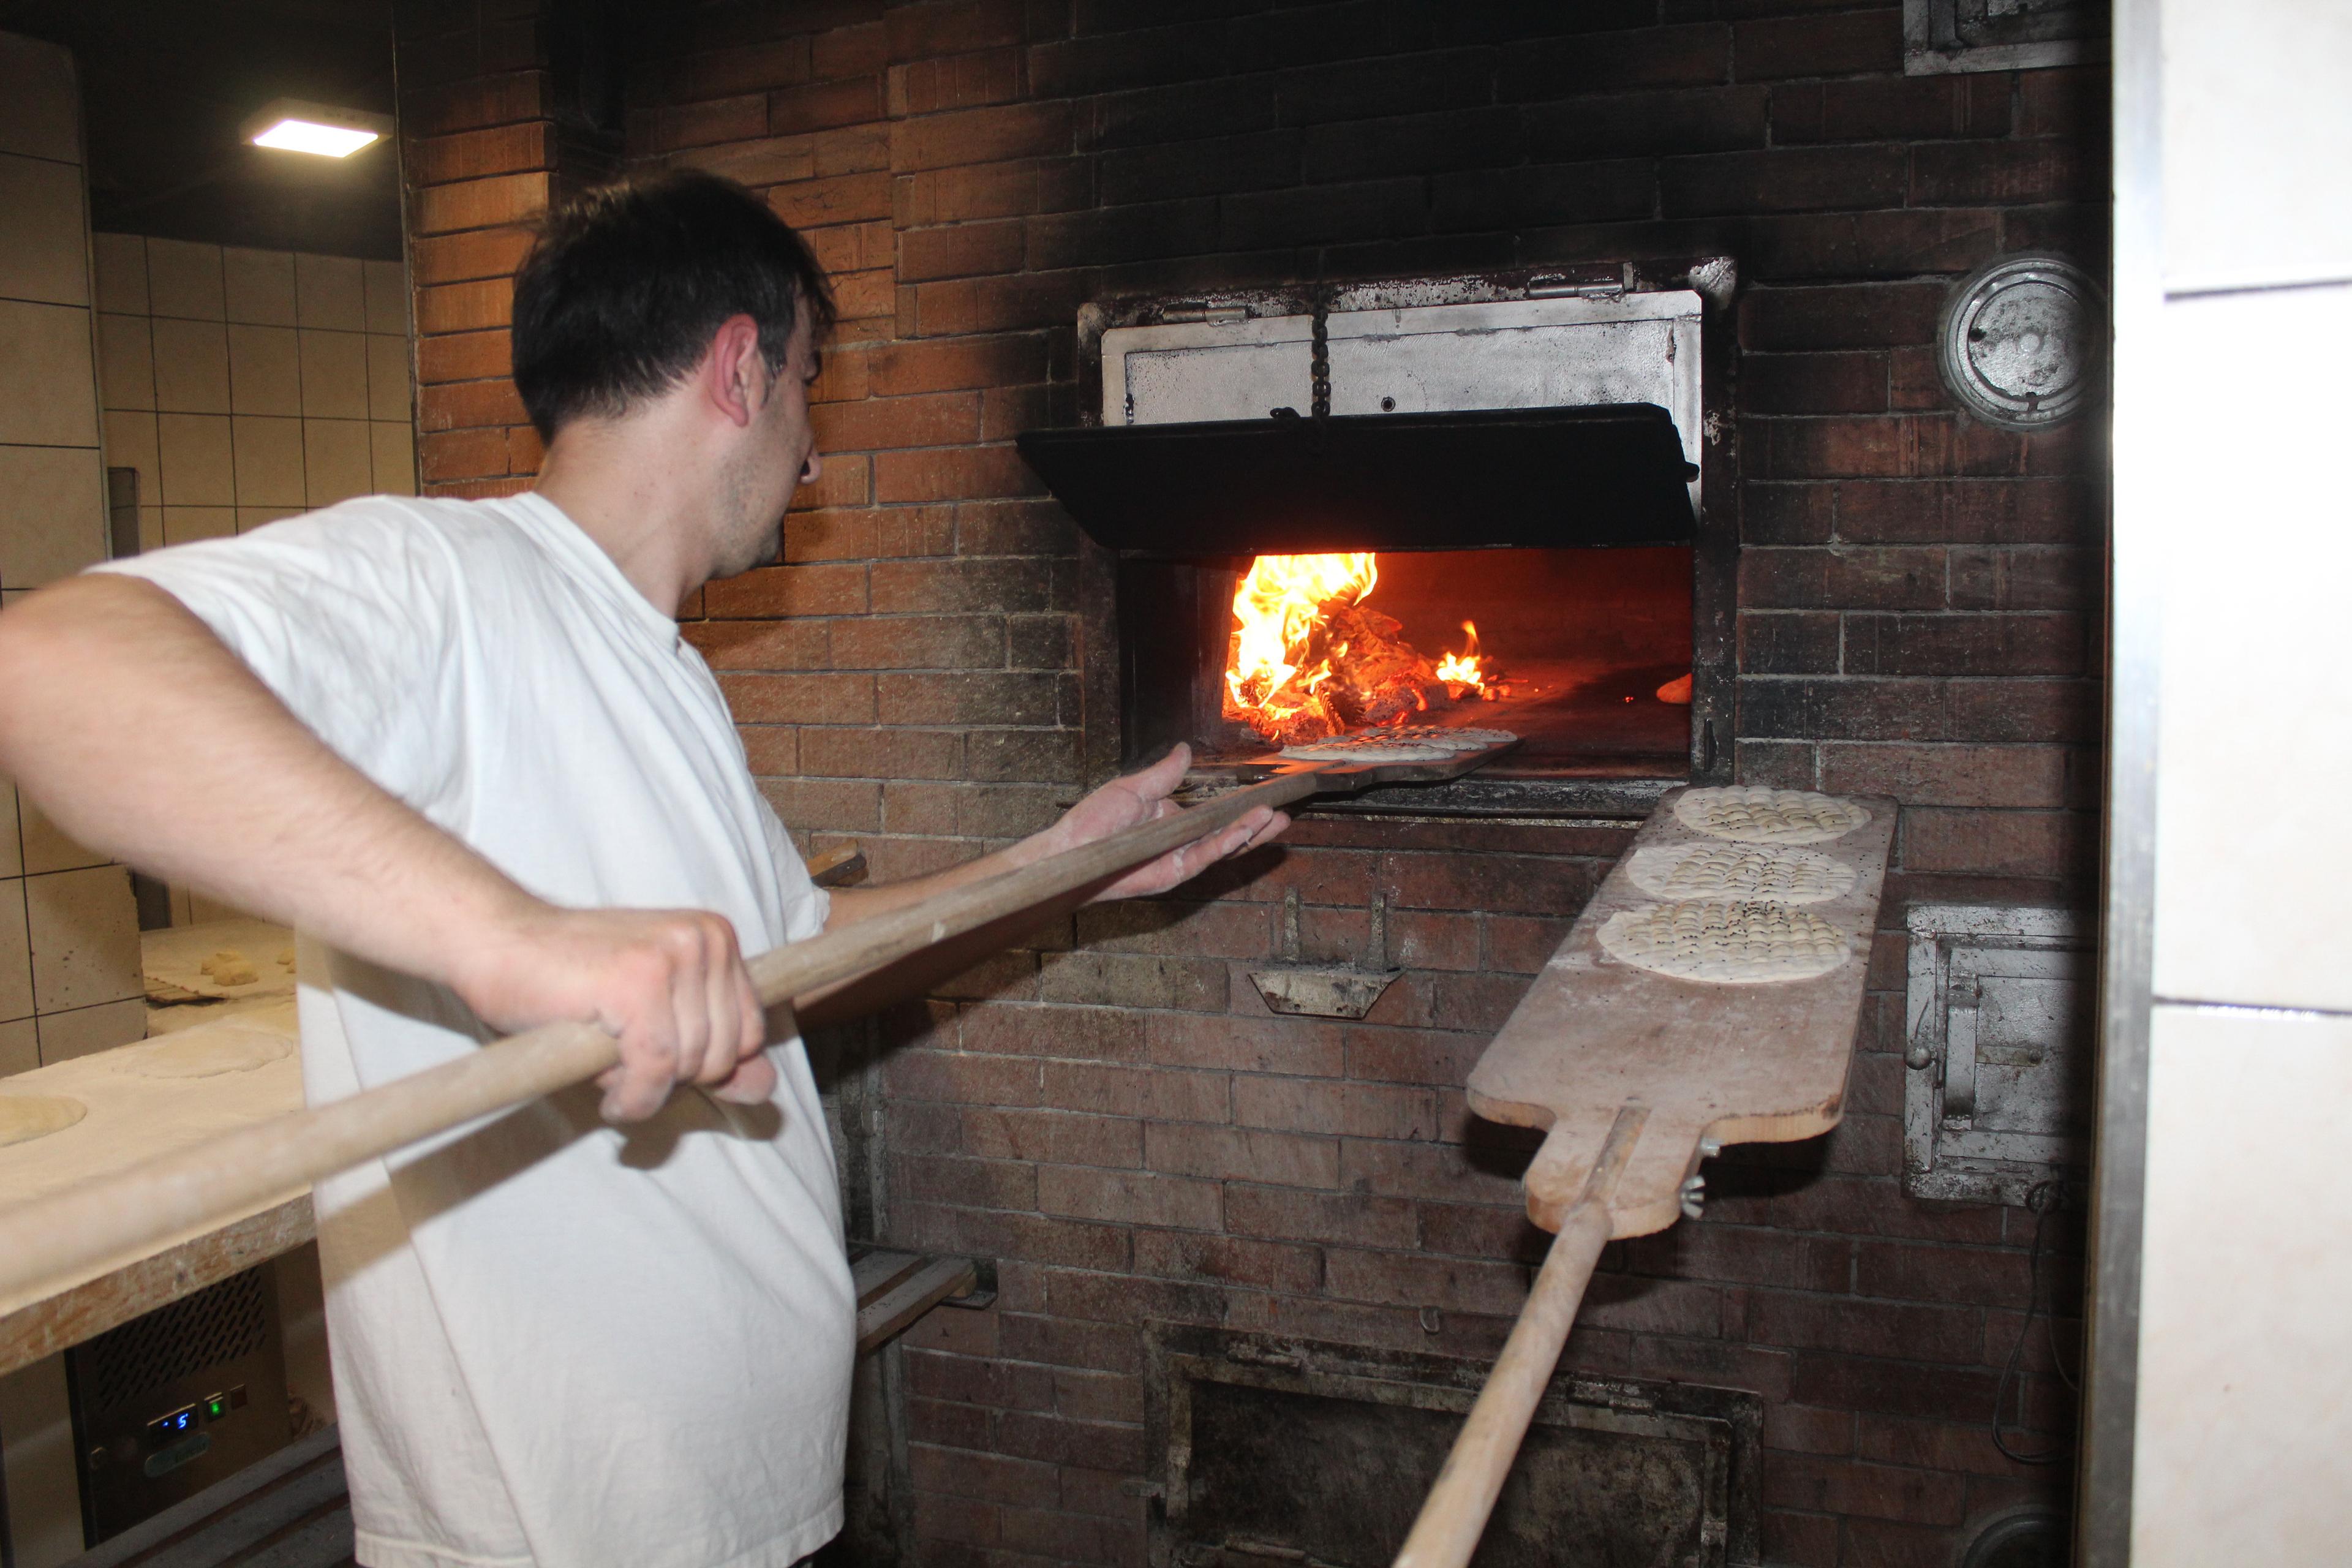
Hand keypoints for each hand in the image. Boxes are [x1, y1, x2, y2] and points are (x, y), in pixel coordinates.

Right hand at [450, 902, 771, 1121]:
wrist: (495, 943)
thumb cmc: (567, 984)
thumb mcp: (655, 1020)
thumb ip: (714, 1053)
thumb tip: (766, 1090)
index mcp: (715, 938)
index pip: (748, 1032)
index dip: (703, 1065)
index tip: (655, 1061)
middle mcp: (704, 939)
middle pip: (724, 1052)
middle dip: (673, 1077)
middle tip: (621, 1062)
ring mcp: (674, 955)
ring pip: (690, 1063)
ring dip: (645, 1086)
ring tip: (606, 1064)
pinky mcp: (639, 981)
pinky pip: (657, 1068)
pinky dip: (634, 1097)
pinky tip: (609, 1095)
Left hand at [1045, 744, 1288, 901]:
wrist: (1069, 852)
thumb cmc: (1092, 822)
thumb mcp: (1134, 788)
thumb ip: (1165, 774)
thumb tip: (1185, 750)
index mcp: (1173, 821)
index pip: (1216, 815)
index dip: (1242, 809)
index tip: (1267, 797)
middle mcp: (1181, 843)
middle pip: (1227, 835)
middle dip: (1257, 827)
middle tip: (1283, 814)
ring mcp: (1178, 860)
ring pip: (1223, 849)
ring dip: (1249, 834)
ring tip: (1274, 819)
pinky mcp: (1172, 874)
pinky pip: (1205, 858)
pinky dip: (1227, 844)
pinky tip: (1245, 830)